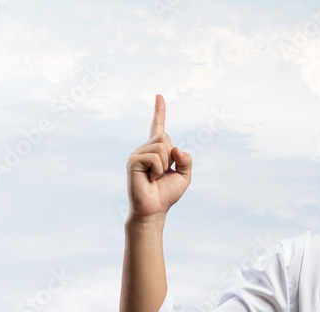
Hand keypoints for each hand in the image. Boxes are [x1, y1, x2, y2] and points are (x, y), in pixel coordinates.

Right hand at [126, 94, 191, 222]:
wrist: (154, 209)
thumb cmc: (167, 194)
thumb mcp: (184, 176)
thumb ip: (186, 160)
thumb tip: (176, 147)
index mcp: (157, 150)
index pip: (158, 127)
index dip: (159, 111)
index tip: (159, 96)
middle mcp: (145, 149)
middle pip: (165, 137)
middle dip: (171, 157)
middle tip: (162, 173)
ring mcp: (138, 153)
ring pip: (162, 146)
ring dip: (165, 165)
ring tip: (156, 177)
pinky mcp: (133, 160)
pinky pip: (155, 157)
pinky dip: (158, 170)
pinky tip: (150, 179)